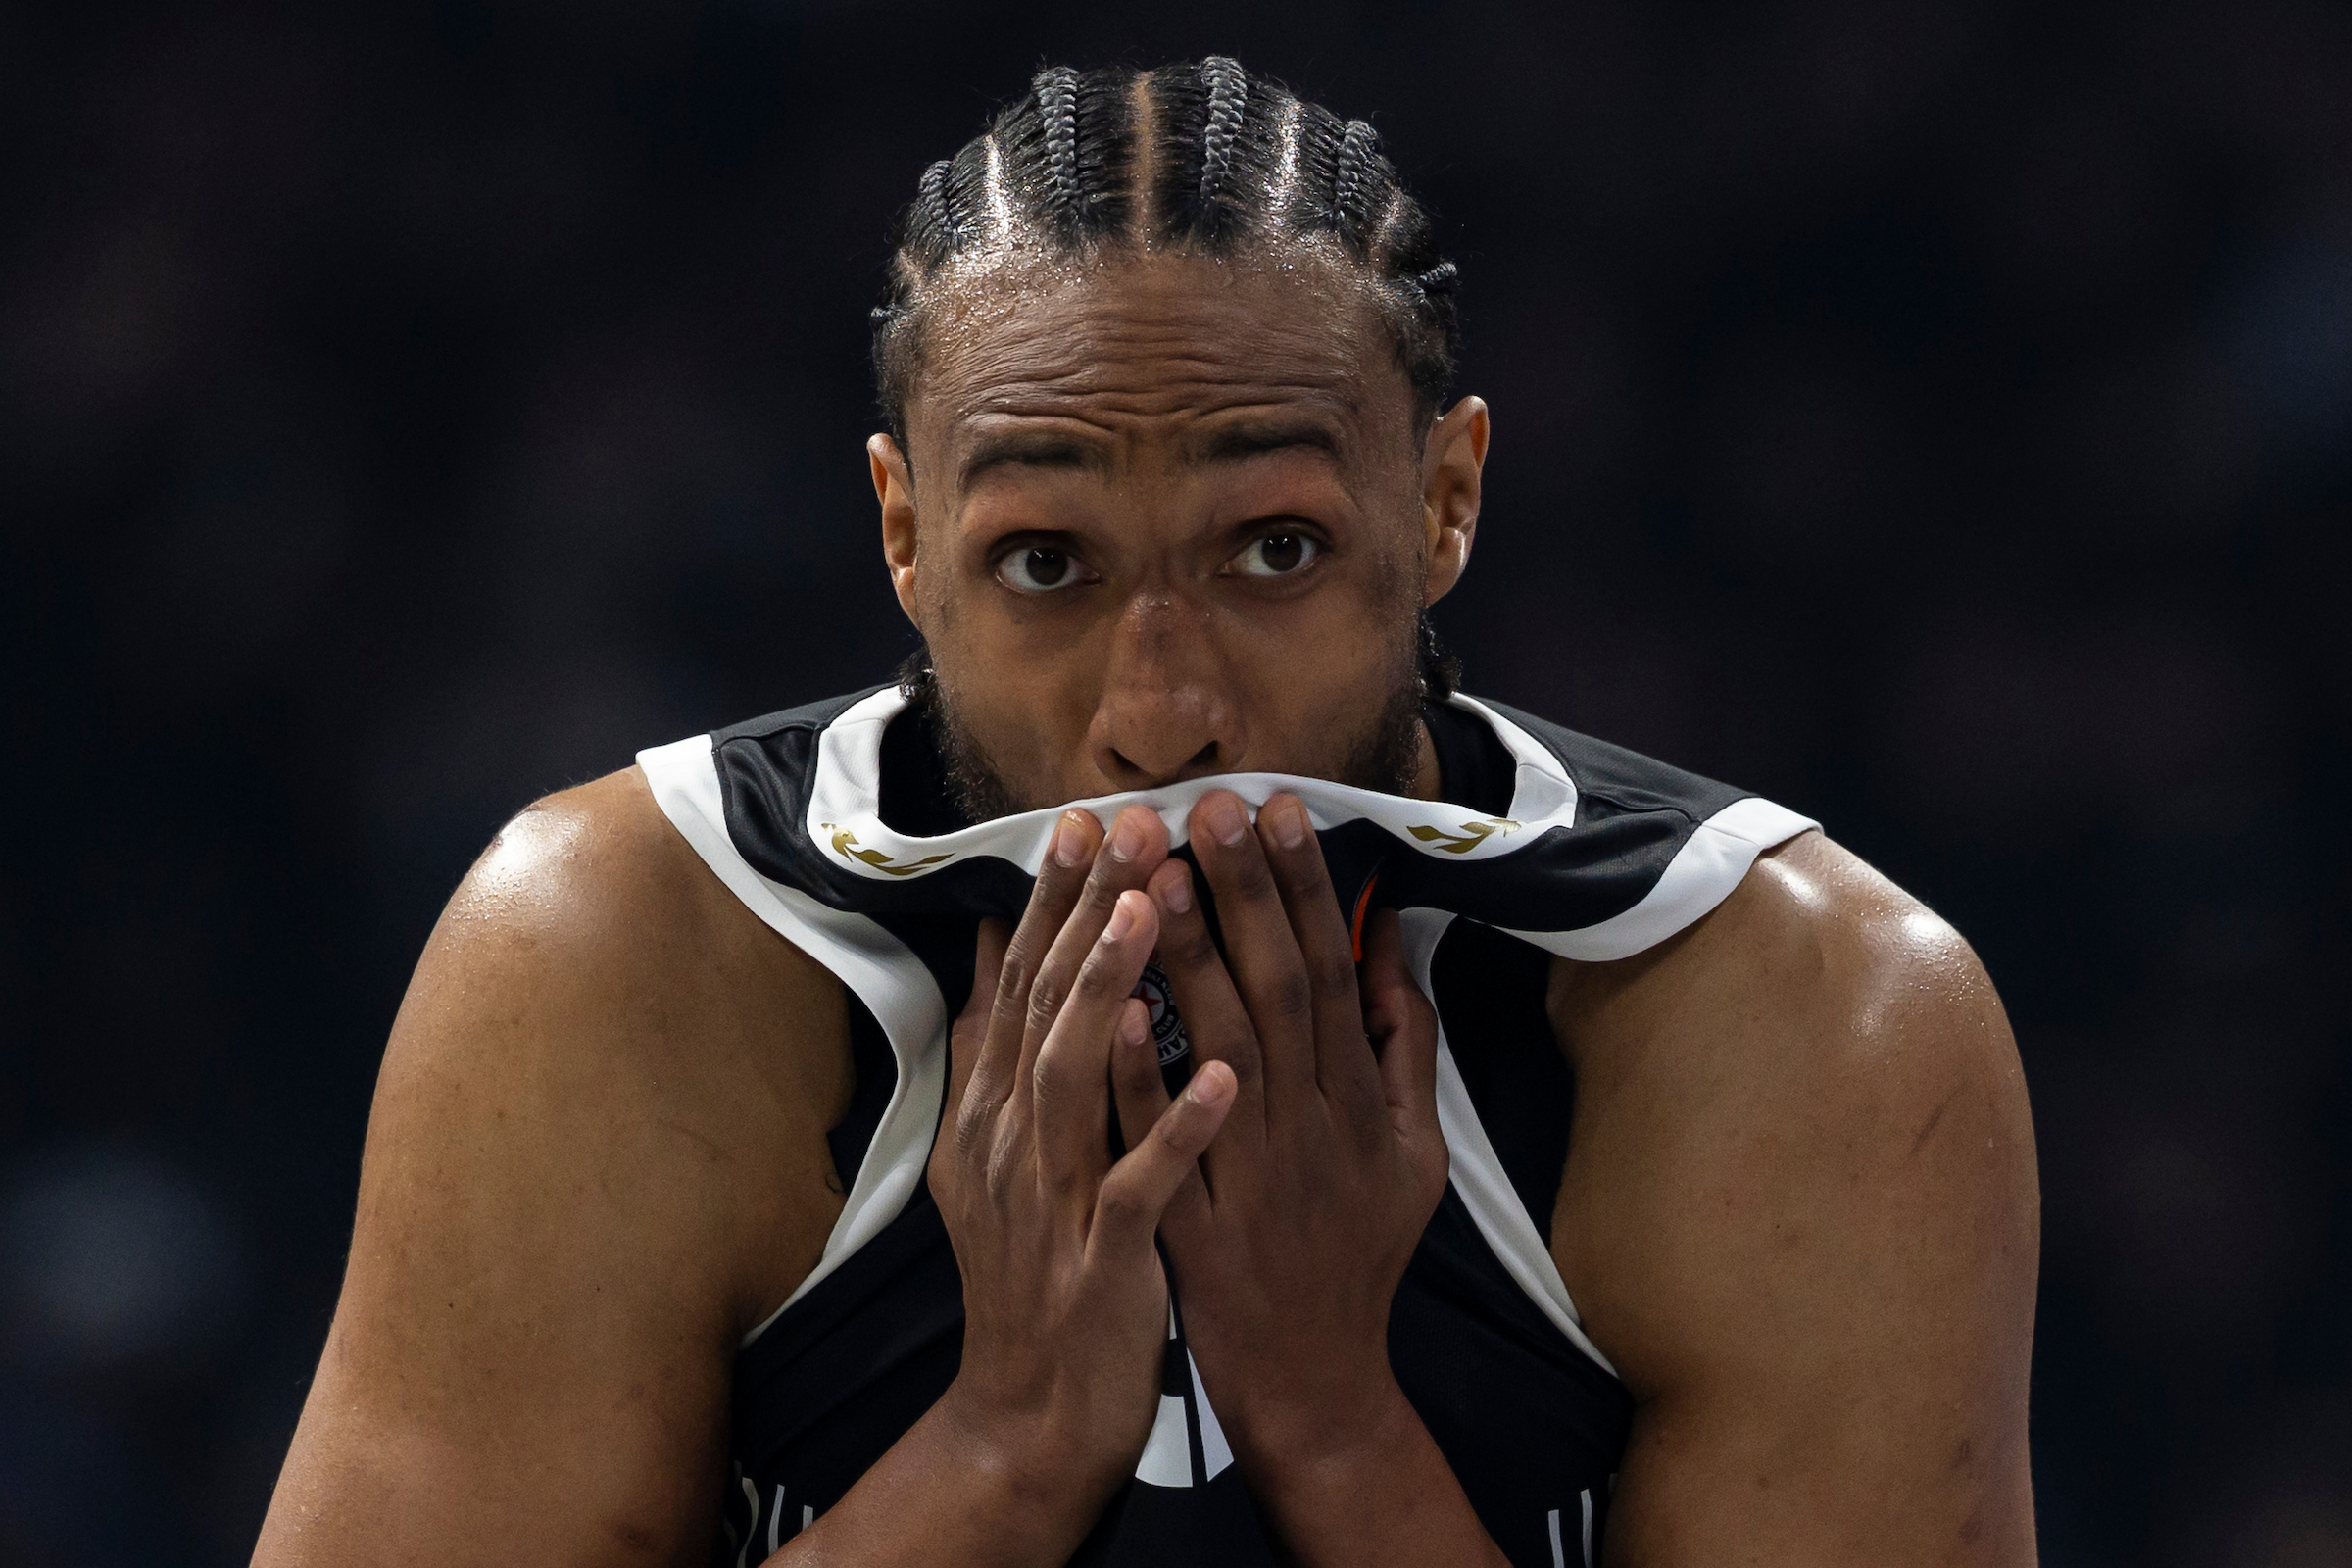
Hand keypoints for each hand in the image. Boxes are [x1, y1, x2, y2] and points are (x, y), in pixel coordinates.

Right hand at [925, 804, 1238, 1556]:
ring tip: (1153, 909)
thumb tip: (993, 939)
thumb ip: (998, 1045)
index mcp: (997, 1108)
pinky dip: (1176, 1126)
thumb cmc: (1038, 1264)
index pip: (1023, 980)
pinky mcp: (1102, 1257)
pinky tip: (1222, 1075)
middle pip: (1045, 1003)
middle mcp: (1012, 1138)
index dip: (1053, 898)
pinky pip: (1141, 1183)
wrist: (1031, 1409)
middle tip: (1127, 823)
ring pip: (1076, 1076)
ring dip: (1111, 988)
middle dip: (1083, 909)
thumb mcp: (995, 1147)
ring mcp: (1054, 1195)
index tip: (1085, 817)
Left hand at [1120, 790, 1448, 1480]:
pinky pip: (1162, 1139)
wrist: (1316, 1377)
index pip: (1332, 971)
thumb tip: (1392, 941)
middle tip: (1209, 806)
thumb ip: (1407, 1044)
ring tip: (1154, 872)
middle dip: (1245, 893)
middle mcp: (1308, 1126)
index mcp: (1358, 1100)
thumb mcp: (1415, 1150)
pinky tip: (1115, 1008)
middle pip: (1278, 991)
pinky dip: (1141, 1074)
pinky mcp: (1194, 1223)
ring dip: (1188, 960)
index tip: (1279, 808)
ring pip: (1220, 1050)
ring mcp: (1251, 1175)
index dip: (1307, 886)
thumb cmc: (1359, 1250)